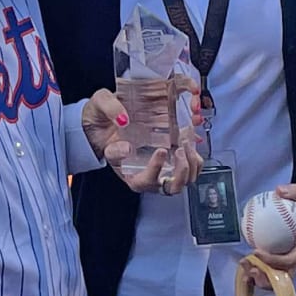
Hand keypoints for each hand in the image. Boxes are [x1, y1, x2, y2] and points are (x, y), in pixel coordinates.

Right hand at [86, 87, 204, 196]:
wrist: (108, 119)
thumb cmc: (103, 120)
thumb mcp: (100, 108)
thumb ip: (110, 116)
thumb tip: (127, 147)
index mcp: (129, 172)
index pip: (144, 182)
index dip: (154, 169)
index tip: (160, 151)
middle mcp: (148, 175)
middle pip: (171, 187)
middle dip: (181, 171)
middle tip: (180, 149)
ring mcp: (163, 169)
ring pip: (185, 179)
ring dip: (191, 163)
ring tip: (187, 143)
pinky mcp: (173, 160)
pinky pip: (191, 166)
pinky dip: (195, 155)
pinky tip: (190, 139)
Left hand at [245, 183, 295, 276]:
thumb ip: (294, 192)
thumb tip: (279, 191)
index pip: (291, 258)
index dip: (274, 260)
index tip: (257, 252)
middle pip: (284, 274)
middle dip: (267, 277)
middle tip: (250, 269)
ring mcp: (292, 256)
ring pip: (277, 275)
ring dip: (261, 276)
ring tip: (245, 269)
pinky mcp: (284, 255)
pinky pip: (272, 266)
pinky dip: (259, 268)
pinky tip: (246, 265)